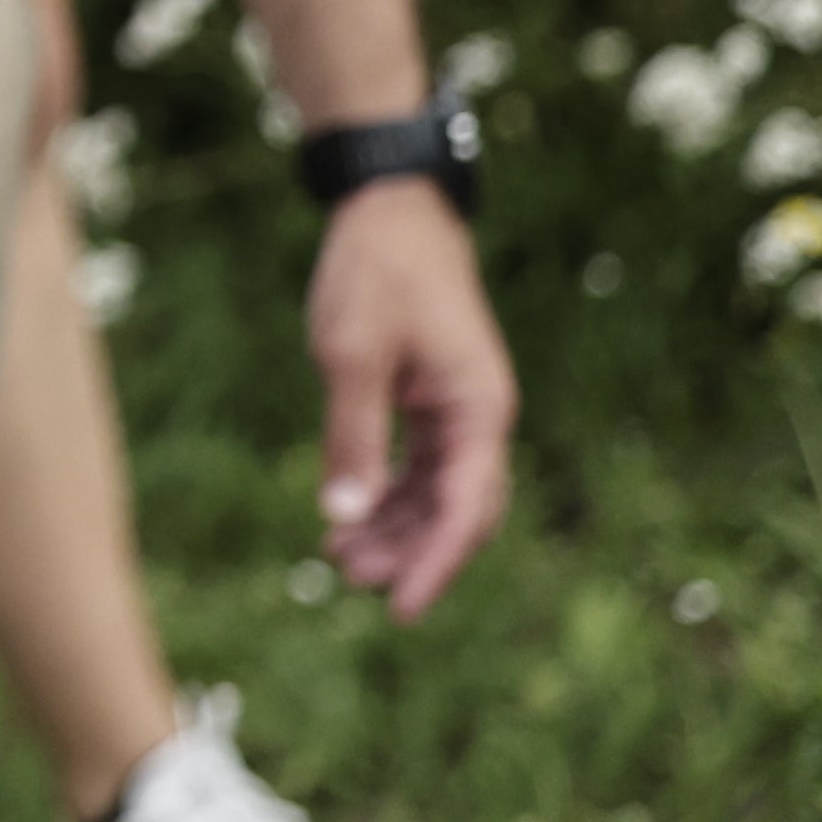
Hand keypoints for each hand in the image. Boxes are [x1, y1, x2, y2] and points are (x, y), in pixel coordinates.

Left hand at [303, 178, 511, 617]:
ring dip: (395, 527)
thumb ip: (352, 435)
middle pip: (457, 510)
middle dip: (410, 551)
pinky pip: (421, 466)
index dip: (434, 563)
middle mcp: (481, 418)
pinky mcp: (433, 402)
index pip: (466, 508)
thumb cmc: (375, 274)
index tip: (401, 609)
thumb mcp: (351, 354)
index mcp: (480, 409)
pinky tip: (352, 518)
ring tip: (341, 559)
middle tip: (351, 579)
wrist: (390, 212)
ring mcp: (459, 411)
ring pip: (437, 493)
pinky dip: (390, 494)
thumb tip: (342, 515)